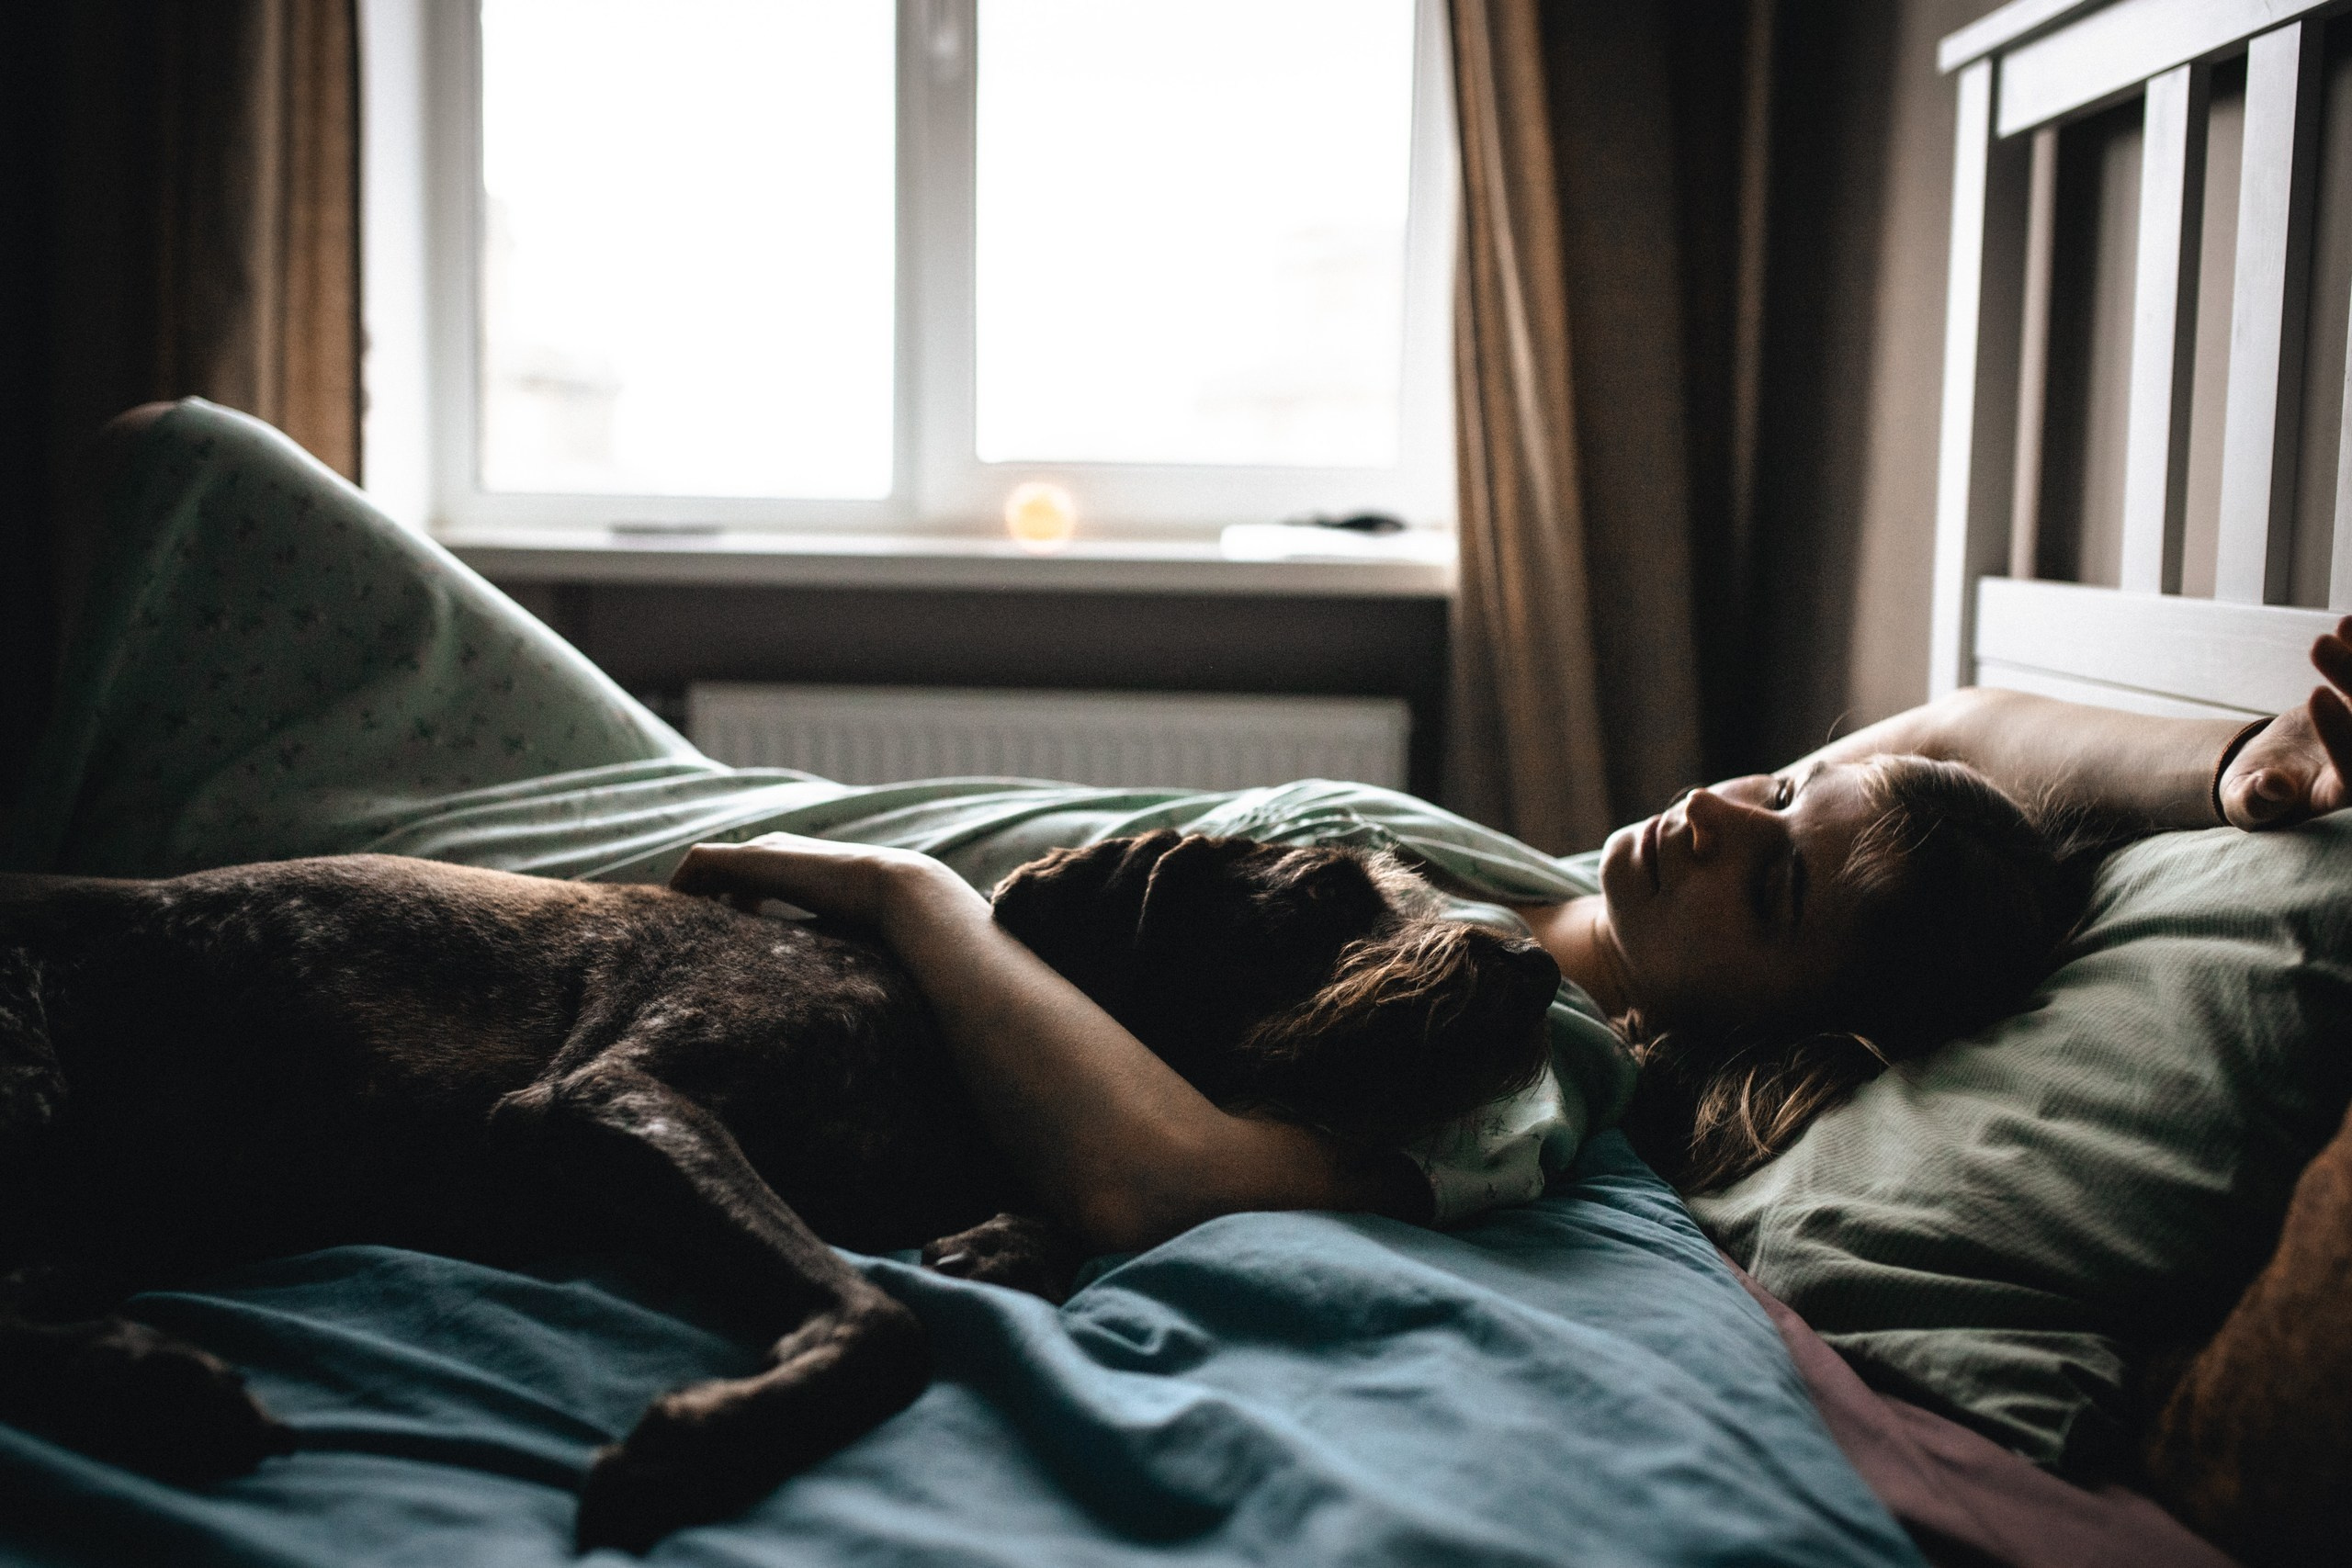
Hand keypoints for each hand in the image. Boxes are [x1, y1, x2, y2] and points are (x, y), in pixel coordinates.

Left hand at [667, 833, 958, 926]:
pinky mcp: (753, 858)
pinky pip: (700, 863)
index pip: (749, 878)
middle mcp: (778, 850)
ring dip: (690, 895)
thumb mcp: (838, 934)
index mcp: (800, 866)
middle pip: (722, 868)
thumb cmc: (881, 922)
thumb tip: (820, 986)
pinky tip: (680, 918)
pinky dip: (685, 886)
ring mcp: (765, 850)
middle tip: (685, 938)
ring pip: (707, 865)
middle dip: (703, 899)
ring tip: (676, 932)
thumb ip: (818, 946)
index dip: (728, 904)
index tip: (717, 941)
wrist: (897, 893)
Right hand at [2219, 615, 2351, 828]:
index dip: (2340, 730)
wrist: (2269, 774)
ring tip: (2337, 628)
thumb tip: (2273, 786)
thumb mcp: (2244, 804)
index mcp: (2340, 792)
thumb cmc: (2254, 794)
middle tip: (2320, 646)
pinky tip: (2346, 624)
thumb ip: (2255, 802)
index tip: (2316, 694)